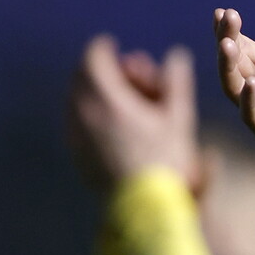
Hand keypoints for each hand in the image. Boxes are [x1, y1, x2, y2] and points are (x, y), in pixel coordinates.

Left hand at [68, 34, 198, 193]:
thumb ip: (175, 82)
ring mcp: (77, 137)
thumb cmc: (166, 161)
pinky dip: (89, 113)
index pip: (93, 59)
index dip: (102, 48)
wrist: (146, 209)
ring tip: (118, 98)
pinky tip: (110, 123)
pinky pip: (76, 123)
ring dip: (94, 92)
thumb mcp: (178, 118)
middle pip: (80, 78)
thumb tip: (177, 55)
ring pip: (76, 101)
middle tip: (122, 72)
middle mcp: (84, 115)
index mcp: (107, 100)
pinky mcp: (77, 155)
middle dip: (100, 70)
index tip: (112, 46)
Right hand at [214, 0, 254, 163]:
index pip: (243, 44)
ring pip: (233, 85)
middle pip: (232, 60)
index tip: (225, 10)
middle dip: (226, 38)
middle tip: (225, 18)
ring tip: (228, 44)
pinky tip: (251, 85)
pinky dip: (249, 100)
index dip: (231, 29)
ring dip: (228, 65)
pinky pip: (252, 116)